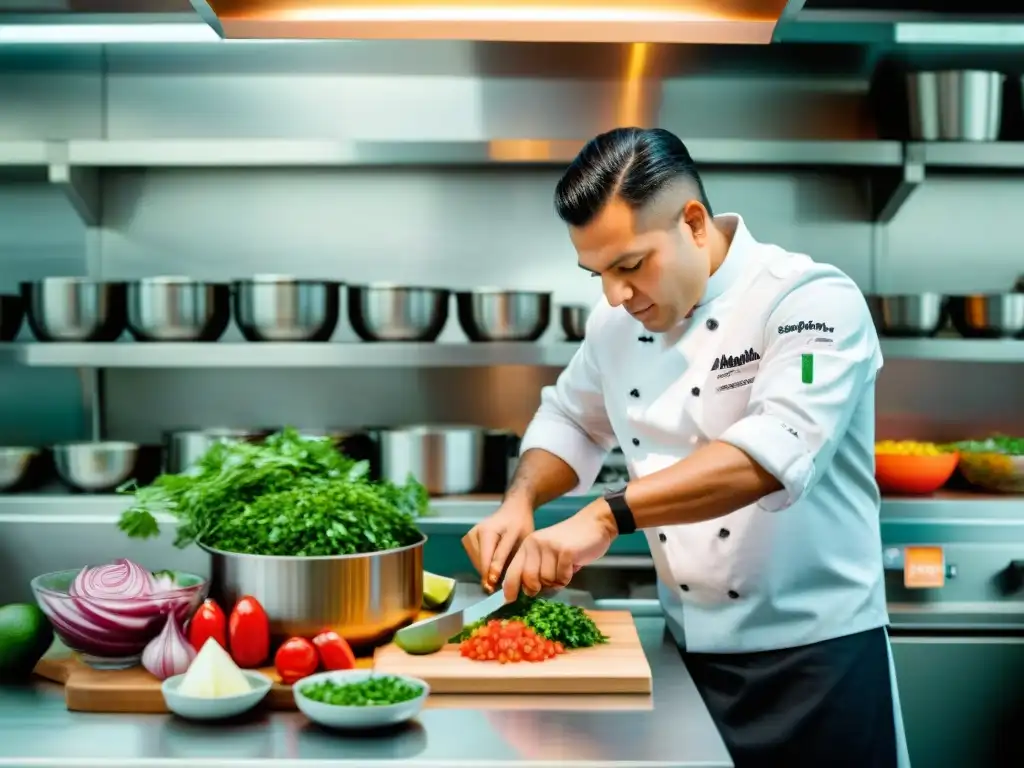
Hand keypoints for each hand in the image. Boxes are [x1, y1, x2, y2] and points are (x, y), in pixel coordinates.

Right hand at [462, 498, 534, 592]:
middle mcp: (472, 534)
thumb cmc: (520, 524)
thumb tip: (491, 578)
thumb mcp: (517, 539)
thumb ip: (503, 558)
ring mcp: (468, 537)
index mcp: (485, 532)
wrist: (514, 509)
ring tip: (504, 567)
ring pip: (477, 564)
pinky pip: (476, 560)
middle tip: (507, 578)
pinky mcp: (468, 541)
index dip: (490, 578)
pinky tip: (497, 561)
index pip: (485, 562)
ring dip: (488, 570)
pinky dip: (486, 564)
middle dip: (491, 574)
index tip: (496, 591)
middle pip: (479, 564)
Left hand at [502, 502, 617, 601]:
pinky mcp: (565, 551)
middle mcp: (535, 544)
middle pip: (529, 580)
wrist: (594, 523)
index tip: (510, 600)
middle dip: (539, 588)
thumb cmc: (571, 541)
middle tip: (552, 581)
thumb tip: (527, 591)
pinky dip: (568, 577)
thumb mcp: (547, 552)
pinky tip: (573, 566)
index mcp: (528, 545)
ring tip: (565, 568)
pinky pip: (562, 578)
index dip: (510, 588)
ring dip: (558, 581)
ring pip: (548, 581)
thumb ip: (536, 568)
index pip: (513, 570)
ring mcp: (550, 547)